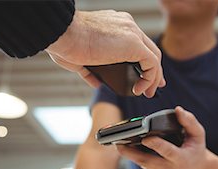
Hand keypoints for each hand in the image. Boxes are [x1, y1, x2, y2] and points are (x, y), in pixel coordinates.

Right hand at [46, 10, 165, 97]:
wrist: (63, 34)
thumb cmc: (66, 42)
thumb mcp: (81, 58)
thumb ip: (90, 70)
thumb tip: (97, 82)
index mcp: (117, 26)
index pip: (138, 44)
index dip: (143, 62)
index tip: (143, 78)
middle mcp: (127, 26)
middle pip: (149, 50)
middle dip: (154, 71)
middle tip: (152, 88)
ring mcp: (132, 33)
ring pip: (154, 57)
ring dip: (154, 78)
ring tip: (147, 93)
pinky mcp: (134, 44)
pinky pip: (151, 64)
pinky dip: (149, 79)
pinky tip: (139, 90)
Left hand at [117, 106, 207, 168]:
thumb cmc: (196, 148)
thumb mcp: (198, 134)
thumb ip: (189, 121)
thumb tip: (178, 110)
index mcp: (183, 159)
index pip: (168, 152)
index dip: (157, 145)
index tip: (145, 137)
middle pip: (148, 161)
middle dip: (132, 153)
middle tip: (118, 142)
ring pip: (143, 164)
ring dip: (130, 154)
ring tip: (118, 142)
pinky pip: (144, 165)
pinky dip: (135, 156)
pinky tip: (128, 146)